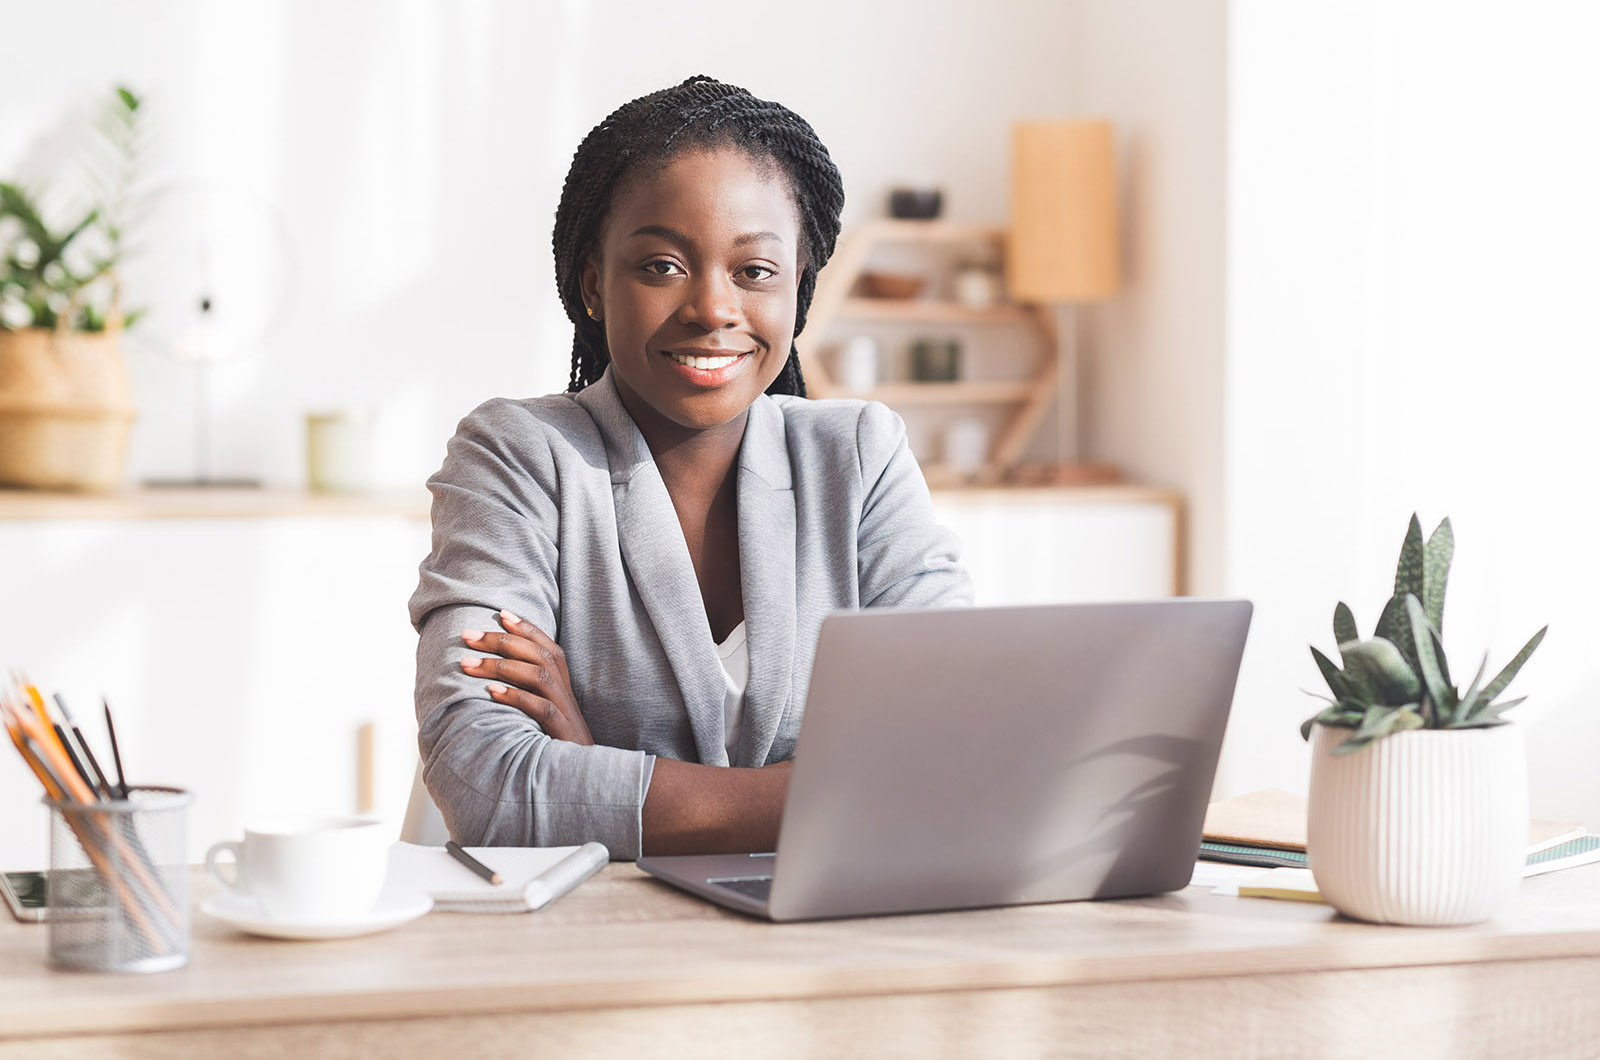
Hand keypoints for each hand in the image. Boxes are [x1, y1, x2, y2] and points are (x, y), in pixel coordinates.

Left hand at [461, 610, 593, 745]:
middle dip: (502, 641)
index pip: (549, 647)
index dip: (527, 628)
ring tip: (468, 663)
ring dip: (501, 665)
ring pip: (539, 676)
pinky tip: (491, 691)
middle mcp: (566, 695)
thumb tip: (491, 682)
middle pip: (540, 655)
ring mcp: (566, 713)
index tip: (501, 613)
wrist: (585, 779)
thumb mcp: (545, 718)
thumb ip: (528, 697)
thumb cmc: (557, 748)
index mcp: (564, 688)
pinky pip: (541, 709)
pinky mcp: (562, 734)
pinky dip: (516, 697)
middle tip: (468, 635)